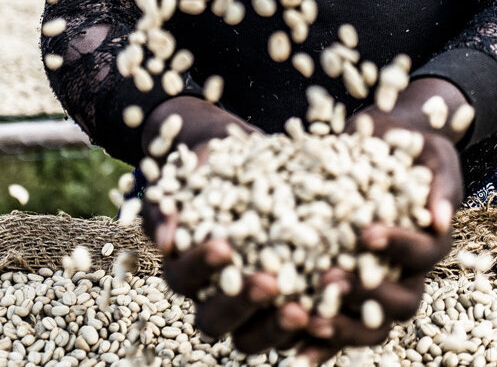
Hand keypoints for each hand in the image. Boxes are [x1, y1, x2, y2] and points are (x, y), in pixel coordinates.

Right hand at [138, 98, 313, 355]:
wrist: (242, 159)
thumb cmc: (207, 165)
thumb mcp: (187, 173)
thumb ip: (168, 202)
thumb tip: (163, 241)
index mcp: (185, 268)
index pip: (185, 278)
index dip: (201, 267)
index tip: (224, 247)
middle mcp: (213, 296)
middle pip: (215, 320)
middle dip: (241, 304)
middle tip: (270, 283)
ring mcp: (250, 307)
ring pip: (253, 337)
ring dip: (276, 327)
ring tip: (304, 309)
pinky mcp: (285, 306)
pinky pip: (295, 330)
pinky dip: (312, 327)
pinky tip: (333, 311)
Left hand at [297, 88, 463, 354]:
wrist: (383, 147)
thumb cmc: (409, 147)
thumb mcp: (432, 154)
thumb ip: (440, 184)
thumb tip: (443, 217)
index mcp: (432, 242)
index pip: (423, 254)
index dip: (398, 246)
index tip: (365, 232)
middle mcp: (409, 275)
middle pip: (401, 304)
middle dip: (367, 295)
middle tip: (329, 279)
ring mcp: (379, 290)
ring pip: (371, 327)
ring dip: (340, 327)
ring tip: (306, 318)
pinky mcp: (349, 297)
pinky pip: (337, 329)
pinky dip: (317, 343)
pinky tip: (291, 346)